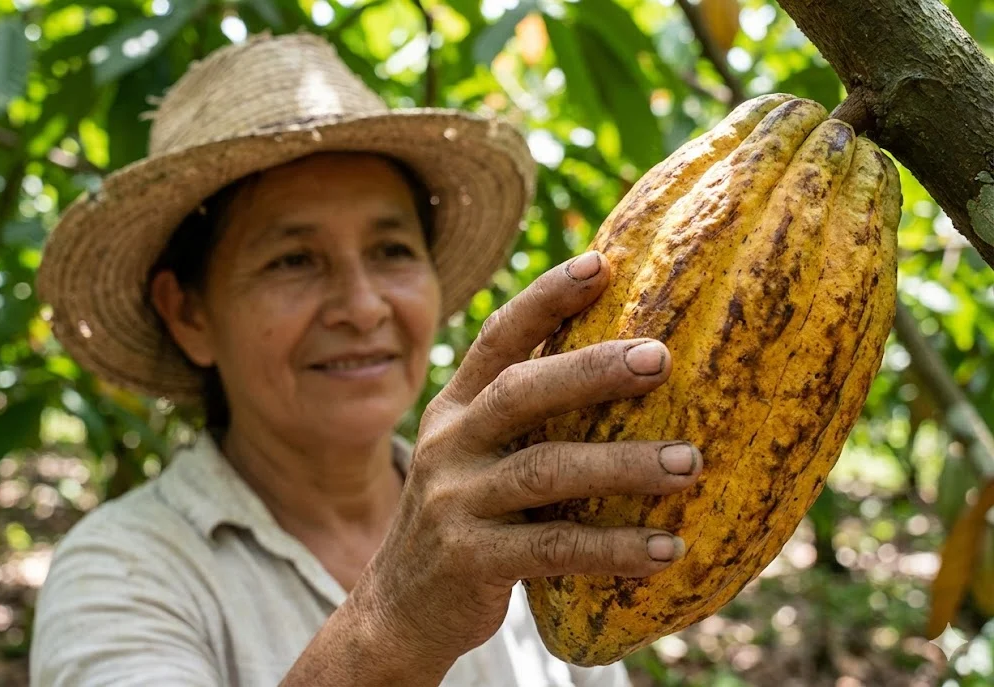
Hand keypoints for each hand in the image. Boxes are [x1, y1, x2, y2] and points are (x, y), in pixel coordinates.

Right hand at [358, 250, 702, 673]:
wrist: (398, 610)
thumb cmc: (465, 521)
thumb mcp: (476, 458)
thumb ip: (524, 420)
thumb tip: (625, 374)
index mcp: (455, 409)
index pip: (499, 338)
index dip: (547, 297)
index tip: (602, 261)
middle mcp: (449, 444)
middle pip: (521, 392)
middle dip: (592, 370)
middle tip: (662, 357)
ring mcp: (454, 502)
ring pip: (543, 469)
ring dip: (622, 465)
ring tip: (689, 464)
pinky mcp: (468, 560)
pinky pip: (551, 548)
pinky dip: (612, 547)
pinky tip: (666, 547)